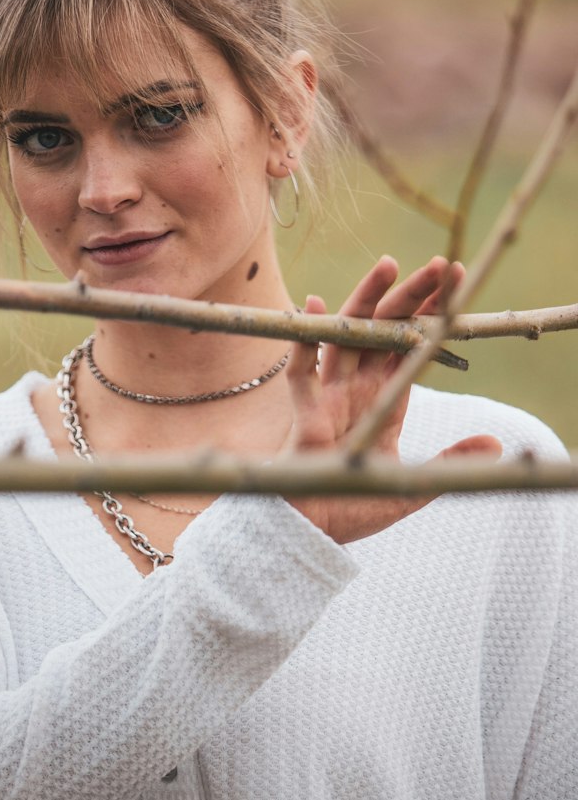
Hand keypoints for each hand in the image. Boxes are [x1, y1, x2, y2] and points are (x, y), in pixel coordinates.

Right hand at [284, 255, 501, 544]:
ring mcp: (330, 397)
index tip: (452, 280)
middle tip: (433, 264)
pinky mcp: (305, 414)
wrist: (313, 536)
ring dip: (366, 301)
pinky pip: (302, 369)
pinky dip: (307, 337)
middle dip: (408, 296)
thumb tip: (496, 444)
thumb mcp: (413, 485)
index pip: (411, 344)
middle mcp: (357, 389)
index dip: (431, 313)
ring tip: (388, 266)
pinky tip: (318, 305)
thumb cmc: (355, 508)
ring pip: (347, 336)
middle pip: (383, 330)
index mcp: (385, 399)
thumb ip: (451, 462)